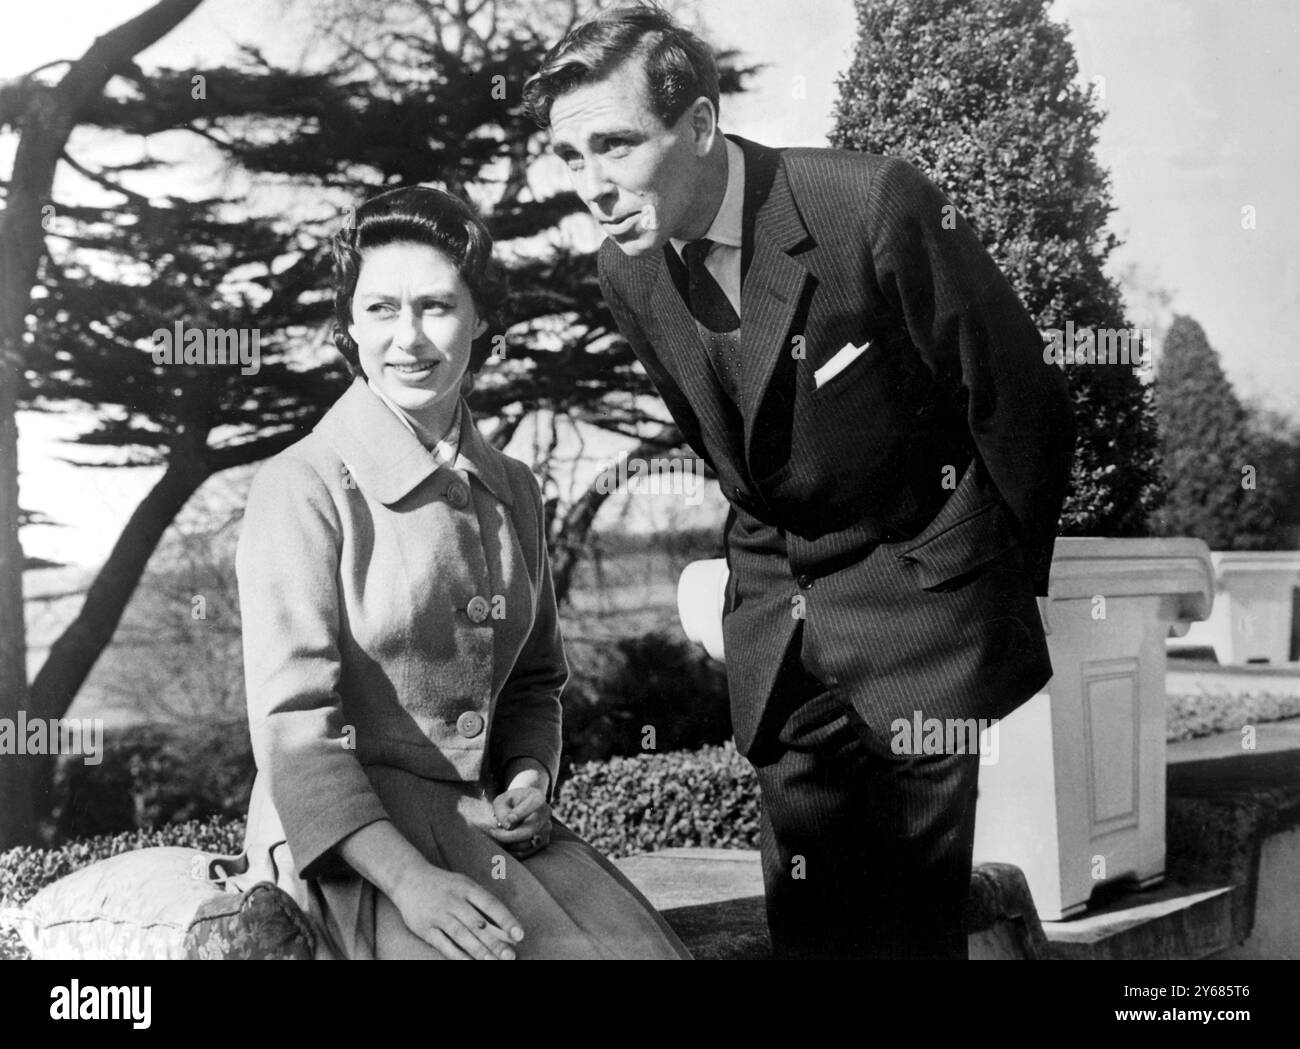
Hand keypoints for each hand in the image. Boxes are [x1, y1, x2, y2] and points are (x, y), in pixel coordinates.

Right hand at [390, 861, 523, 959]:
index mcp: (466, 888)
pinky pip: (444, 945)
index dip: (506, 920)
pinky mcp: (425, 929)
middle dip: (495, 942)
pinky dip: (458, 956)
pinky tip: (470, 963)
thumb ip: (483, 905)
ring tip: (493, 962)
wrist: (408, 878)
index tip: (519, 935)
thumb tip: (505, 929)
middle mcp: (453, 901)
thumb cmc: (445, 886)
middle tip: (510, 956)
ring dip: (479, 951)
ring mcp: (438, 915)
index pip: (491, 905)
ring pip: (462, 936)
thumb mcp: (465, 886)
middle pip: (478, 924)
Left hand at [486, 786, 550, 858]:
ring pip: (525, 844)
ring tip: (498, 835)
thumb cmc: (510, 802)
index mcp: (537, 798)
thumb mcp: (502, 800)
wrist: (522, 805)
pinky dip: (512, 850)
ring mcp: (546, 829)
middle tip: (493, 833)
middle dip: (507, 836)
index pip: (531, 806)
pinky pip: (525, 852)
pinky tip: (504, 843)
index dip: (519, 815)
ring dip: (508, 843)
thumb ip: (503, 811)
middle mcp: (545, 814)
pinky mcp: (543, 842)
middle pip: (528, 831)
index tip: (506, 823)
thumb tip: (508, 826)